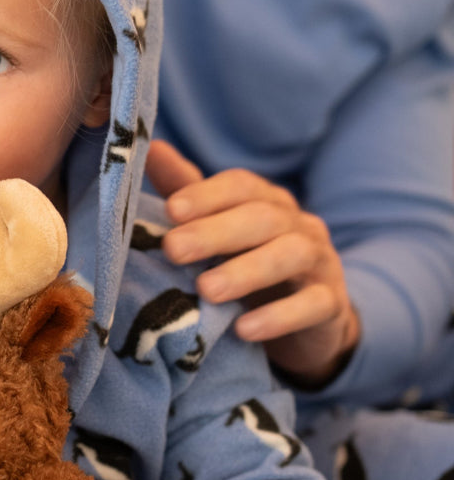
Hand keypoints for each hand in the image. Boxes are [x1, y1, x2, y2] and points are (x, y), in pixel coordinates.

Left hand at [146, 140, 359, 385]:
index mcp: (266, 203)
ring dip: (246, 271)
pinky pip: (313, 305)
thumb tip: (149, 149)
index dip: (206, 194)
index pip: (241, 186)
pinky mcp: (330, 304)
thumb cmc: (250, 268)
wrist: (310, 323)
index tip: (170, 210)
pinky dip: (280, 317)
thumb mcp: (218, 233)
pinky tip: (245, 329)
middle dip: (216, 232)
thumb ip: (186, 194)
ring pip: (291, 255)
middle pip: (262, 218)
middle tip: (174, 249)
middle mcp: (297, 225)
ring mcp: (319, 262)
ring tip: (207, 290)